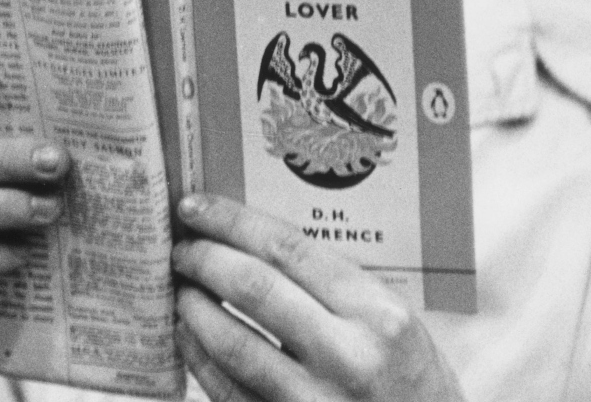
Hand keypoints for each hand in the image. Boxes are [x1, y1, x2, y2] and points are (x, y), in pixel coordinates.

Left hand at [172, 194, 463, 401]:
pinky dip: (199, 357)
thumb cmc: (409, 378)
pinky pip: (227, 391)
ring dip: (194, 308)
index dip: (231, 222)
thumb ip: (334, 282)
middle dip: (204, 260)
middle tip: (181, 248)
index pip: (288, 249)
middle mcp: (348, 356)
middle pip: (254, 288)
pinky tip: (189, 335)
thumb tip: (251, 239)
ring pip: (233, 344)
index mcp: (378, 313)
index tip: (195, 207)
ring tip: (181, 289)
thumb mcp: (391, 320)